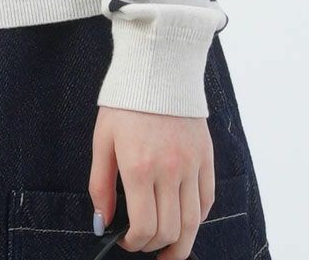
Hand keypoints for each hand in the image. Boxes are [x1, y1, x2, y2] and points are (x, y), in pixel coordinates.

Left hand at [89, 105, 213, 258]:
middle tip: (144, 244)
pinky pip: (207, 199)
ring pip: (194, 222)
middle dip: (155, 246)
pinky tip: (185, 220)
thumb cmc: (126, 103)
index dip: (134, 243)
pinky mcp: (206, 156)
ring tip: (170, 251)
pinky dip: (198, 217)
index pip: (145, 227)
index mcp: (139, 167)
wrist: (157, 67)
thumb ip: (100, 185)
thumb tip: (102, 222)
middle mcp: (169, 170)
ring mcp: (192, 164)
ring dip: (182, 244)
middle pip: (170, 230)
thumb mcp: (102, 140)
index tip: (126, 241)